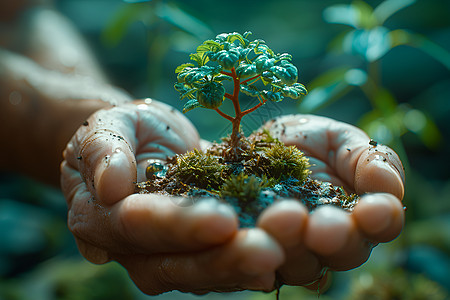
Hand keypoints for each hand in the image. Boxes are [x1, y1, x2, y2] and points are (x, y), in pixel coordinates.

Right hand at [61, 100, 284, 294]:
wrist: (145, 144)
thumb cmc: (124, 131)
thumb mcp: (107, 126)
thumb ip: (103, 150)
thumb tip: (111, 185)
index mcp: (100, 217)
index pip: (139, 227)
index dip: (180, 224)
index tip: (223, 219)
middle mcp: (133, 250)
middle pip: (176, 264)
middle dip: (224, 258)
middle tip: (269, 249)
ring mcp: (167, 256)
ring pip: (205, 274)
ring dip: (245, 266)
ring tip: (285, 252)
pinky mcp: (197, 253)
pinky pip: (223, 268)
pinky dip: (251, 266)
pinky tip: (285, 259)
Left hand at [257, 114, 404, 287]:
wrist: (253, 144)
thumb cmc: (304, 141)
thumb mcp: (338, 140)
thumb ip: (368, 159)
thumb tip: (390, 187)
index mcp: (357, 214)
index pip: (379, 225)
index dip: (380, 220)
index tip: (374, 210)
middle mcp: (326, 240)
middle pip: (342, 254)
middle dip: (336, 240)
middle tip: (323, 228)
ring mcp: (288, 249)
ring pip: (298, 264)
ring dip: (291, 245)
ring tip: (281, 219)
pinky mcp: (251, 252)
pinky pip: (252, 267)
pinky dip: (249, 258)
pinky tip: (243, 237)